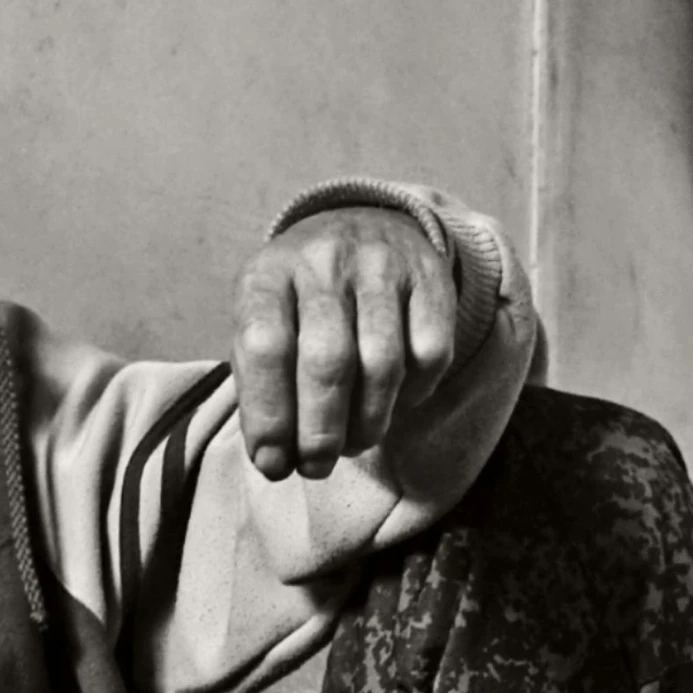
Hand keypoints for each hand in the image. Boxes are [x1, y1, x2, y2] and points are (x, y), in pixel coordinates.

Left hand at [231, 206, 455, 480]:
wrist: (362, 226)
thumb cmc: (299, 302)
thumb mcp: (262, 323)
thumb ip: (261, 386)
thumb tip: (273, 461)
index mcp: (268, 276)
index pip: (264, 348)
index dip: (268, 415)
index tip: (272, 463)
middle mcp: (323, 263)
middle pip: (327, 361)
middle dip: (321, 431)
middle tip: (317, 466)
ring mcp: (381, 266)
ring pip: (382, 362)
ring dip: (368, 421)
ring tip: (355, 443)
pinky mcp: (430, 278)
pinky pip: (431, 352)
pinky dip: (414, 394)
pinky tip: (396, 403)